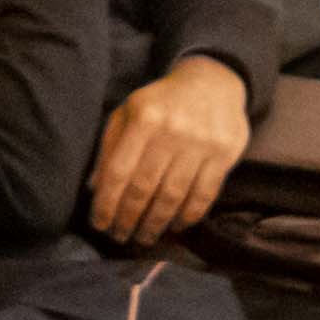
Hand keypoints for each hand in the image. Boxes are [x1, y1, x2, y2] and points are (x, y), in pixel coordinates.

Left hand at [87, 55, 247, 240]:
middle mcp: (172, 129)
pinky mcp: (225, 152)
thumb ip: (110, 147)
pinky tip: (175, 226)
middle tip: (121, 237)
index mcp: (143, 117)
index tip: (100, 224)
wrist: (212, 82)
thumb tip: (94, 189)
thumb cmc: (161, 103)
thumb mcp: (128, 113)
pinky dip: (188, 216)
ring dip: (156, 223)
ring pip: (173, 196)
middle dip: (129, 219)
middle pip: (144, 188)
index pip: (119, 171)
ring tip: (145, 237)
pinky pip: (204, 194)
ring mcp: (202, 142)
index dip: (107, 203)